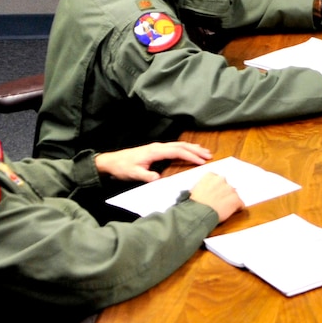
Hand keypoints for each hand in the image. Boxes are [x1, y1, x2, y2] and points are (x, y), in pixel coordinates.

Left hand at [95, 140, 211, 182]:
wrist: (112, 161)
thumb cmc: (123, 167)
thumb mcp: (133, 173)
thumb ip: (146, 175)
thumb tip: (158, 178)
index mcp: (155, 151)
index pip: (177, 152)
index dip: (190, 156)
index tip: (201, 161)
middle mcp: (158, 146)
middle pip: (181, 146)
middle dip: (196, 150)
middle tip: (209, 155)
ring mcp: (157, 147)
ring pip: (178, 145)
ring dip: (192, 148)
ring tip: (205, 152)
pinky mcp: (156, 150)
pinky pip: (174, 147)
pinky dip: (185, 148)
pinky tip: (190, 151)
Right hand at [186, 172, 242, 221]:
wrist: (196, 213)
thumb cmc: (193, 204)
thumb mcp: (193, 190)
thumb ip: (203, 186)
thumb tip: (204, 191)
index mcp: (210, 176)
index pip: (218, 179)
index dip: (217, 188)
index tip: (215, 194)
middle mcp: (221, 179)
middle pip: (227, 186)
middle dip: (224, 193)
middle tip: (219, 202)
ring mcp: (229, 189)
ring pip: (234, 195)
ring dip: (230, 201)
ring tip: (223, 209)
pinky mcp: (235, 199)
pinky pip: (240, 204)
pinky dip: (237, 208)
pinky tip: (231, 212)